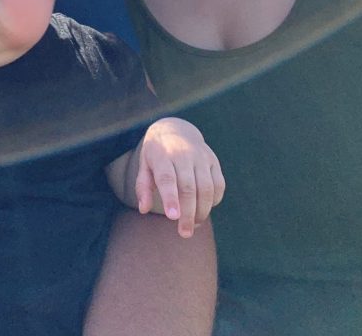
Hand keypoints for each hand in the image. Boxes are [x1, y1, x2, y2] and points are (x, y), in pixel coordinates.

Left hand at [135, 118, 224, 237]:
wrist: (176, 129)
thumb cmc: (157, 154)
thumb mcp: (144, 164)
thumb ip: (143, 186)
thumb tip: (143, 209)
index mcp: (162, 154)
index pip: (167, 178)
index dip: (170, 198)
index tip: (172, 217)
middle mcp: (184, 153)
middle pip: (188, 187)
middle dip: (188, 213)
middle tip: (184, 233)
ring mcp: (201, 156)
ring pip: (206, 188)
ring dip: (202, 211)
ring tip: (194, 225)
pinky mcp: (213, 161)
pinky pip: (219, 184)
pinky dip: (214, 201)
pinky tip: (204, 209)